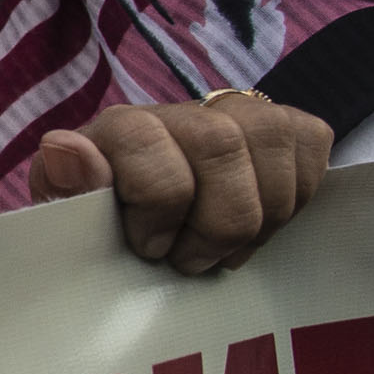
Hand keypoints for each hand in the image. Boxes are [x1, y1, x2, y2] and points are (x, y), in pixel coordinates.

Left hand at [28, 92, 327, 272]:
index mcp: (115, 130)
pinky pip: (309, 143)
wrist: (156, 235)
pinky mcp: (283, 126)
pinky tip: (260, 227)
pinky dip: (295, 197)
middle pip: (219, 144)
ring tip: (225, 252)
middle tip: (192, 262)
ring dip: (259, 217)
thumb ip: (66, 194)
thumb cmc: (113, 238)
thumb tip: (65, 148)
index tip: (149, 248)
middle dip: (216, 222)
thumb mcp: (75, 229)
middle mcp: (176, 111)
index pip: (141, 136)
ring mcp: (233, 113)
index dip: (156, 201)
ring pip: (271, 138)